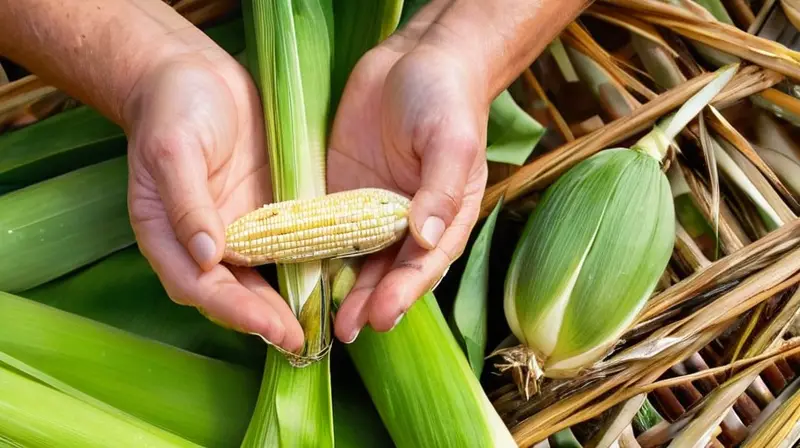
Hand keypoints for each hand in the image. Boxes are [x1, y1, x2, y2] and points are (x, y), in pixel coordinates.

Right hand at [124, 53, 304, 352]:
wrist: (194, 75)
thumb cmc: (172, 108)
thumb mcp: (174, 149)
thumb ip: (186, 201)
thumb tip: (205, 254)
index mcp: (169, 235)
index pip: (199, 286)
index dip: (234, 311)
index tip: (269, 327)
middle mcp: (204, 241)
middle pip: (233, 293)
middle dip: (266, 319)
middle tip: (302, 341)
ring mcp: (237, 227)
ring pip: (261, 277)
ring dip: (287, 303)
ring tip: (320, 325)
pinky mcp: (265, 210)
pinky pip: (285, 245)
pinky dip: (305, 264)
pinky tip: (332, 278)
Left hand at [328, 37, 489, 342]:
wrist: (416, 59)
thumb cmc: (446, 99)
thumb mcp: (450, 141)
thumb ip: (439, 188)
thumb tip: (426, 236)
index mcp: (442, 216)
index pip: (423, 264)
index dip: (403, 292)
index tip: (382, 315)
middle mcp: (407, 221)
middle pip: (387, 271)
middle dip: (368, 302)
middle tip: (346, 330)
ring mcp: (372, 208)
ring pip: (356, 257)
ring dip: (341, 288)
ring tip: (323, 319)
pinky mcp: (342, 191)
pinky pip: (327, 226)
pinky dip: (314, 250)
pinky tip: (297, 270)